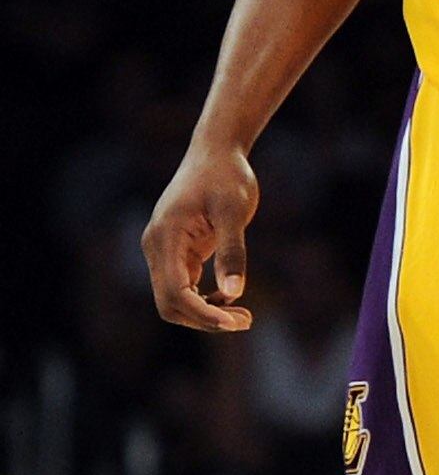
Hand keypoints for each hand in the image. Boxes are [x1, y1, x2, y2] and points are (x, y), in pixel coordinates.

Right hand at [144, 140, 261, 331]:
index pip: (175, 292)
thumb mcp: (234, 211)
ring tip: (244, 316)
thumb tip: (234, 292)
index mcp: (165, 237)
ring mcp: (163, 250)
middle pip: (169, 303)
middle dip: (204, 319)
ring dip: (205, 313)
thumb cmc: (226, 176)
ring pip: (175, 299)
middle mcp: (156, 247)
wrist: (215, 152)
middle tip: (246, 321)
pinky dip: (204, 300)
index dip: (202, 314)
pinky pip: (184, 287)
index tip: (234, 323)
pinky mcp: (177, 251)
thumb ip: (232, 251)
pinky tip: (231, 298)